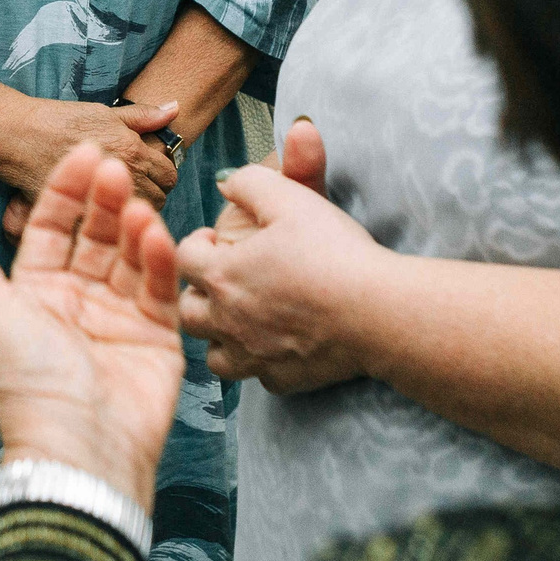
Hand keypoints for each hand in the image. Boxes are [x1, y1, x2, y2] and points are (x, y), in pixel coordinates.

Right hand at [0, 96, 180, 235]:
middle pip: (159, 200)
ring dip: (131, 211)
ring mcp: (103, 202)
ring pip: (135, 218)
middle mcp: (124, 178)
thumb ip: (143, 115)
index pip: (169, 174)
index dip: (162, 171)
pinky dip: (106, 226)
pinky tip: (99, 216)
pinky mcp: (81, 219)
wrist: (17, 136)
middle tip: (134, 186)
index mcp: (134, 152)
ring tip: (116, 201)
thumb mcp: (105, 111)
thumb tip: (174, 108)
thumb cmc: (59, 120)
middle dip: (152, 193)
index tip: (149, 169)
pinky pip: (108, 231)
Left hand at [0, 144, 183, 509]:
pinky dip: (158, 261)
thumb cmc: (27, 383)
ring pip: (128, 257)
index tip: (84, 153)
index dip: (65, 190)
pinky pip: (158, 289)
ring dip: (133, 227)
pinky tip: (157, 236)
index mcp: (33, 292)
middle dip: (103, 202)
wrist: (81, 452)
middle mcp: (75, 301)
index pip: (49, 227)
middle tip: (116, 168)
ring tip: (139, 204)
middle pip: (92, 236)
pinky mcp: (156, 339)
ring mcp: (118, 318)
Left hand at [174, 118, 397, 393]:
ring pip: (213, 355)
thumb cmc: (333, 252)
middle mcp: (228, 320)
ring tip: (240, 318)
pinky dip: (259, 362)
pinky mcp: (283, 378)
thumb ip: (249, 183)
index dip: (195, 244)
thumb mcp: (289, 198)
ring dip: (219, 335)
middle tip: (222, 279)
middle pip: (188, 311)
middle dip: (197, 292)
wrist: (377, 312)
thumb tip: (226, 181)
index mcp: (222, 275)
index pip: (182, 258)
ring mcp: (253, 355)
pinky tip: (276, 346)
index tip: (214, 240)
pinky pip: (256, 378)